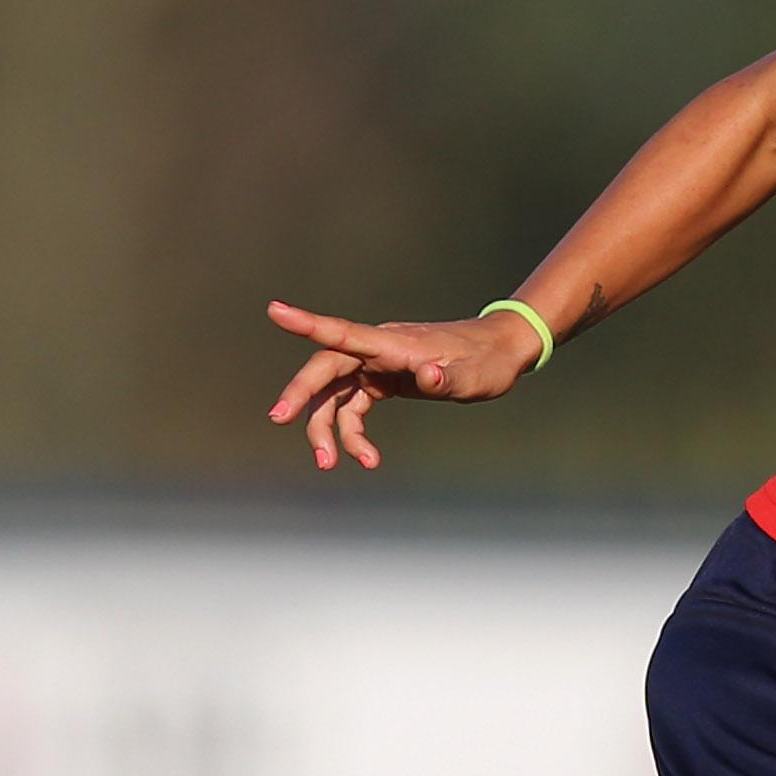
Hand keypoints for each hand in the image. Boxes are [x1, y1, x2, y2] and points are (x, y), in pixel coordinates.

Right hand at [264, 300, 543, 471]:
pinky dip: (352, 432)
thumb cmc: (488, 362)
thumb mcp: (475, 376)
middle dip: (301, 395)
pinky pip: (353, 407)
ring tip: (329, 464)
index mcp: (394, 344)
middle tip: (279, 419)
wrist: (500, 352)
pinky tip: (366, 458)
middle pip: (326, 368)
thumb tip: (428, 377)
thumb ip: (449, 378)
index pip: (344, 332)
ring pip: (335, 394)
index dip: (308, 323)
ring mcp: (378, 365)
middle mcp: (378, 350)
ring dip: (326, 428)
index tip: (275, 311)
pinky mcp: (383, 380)